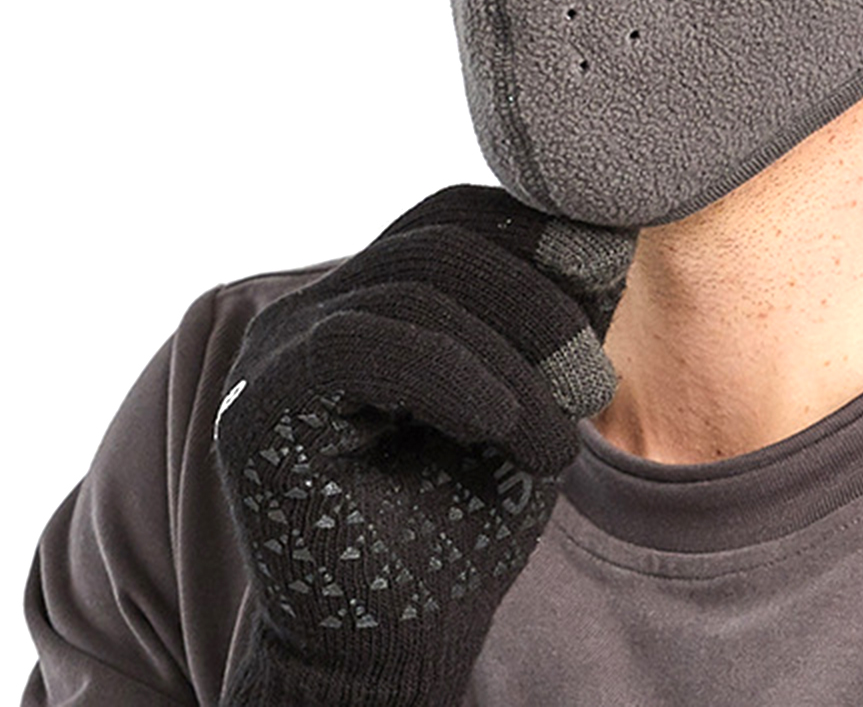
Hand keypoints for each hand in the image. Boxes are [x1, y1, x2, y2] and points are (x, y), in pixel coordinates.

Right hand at [213, 185, 633, 706]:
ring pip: (411, 286)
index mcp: (373, 294)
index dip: (533, 235)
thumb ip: (555, 317)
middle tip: (592, 386)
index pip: (454, 214)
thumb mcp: (531, 398)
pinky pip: (360, 344)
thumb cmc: (462, 524)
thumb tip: (603, 230)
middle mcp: (315, 307)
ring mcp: (278, 349)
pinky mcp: (257, 403)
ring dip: (508, 359)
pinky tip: (495, 425)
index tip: (605, 283)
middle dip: (535, 302)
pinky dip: (448, 376)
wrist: (396, 647)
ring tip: (553, 441)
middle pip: (439, 238)